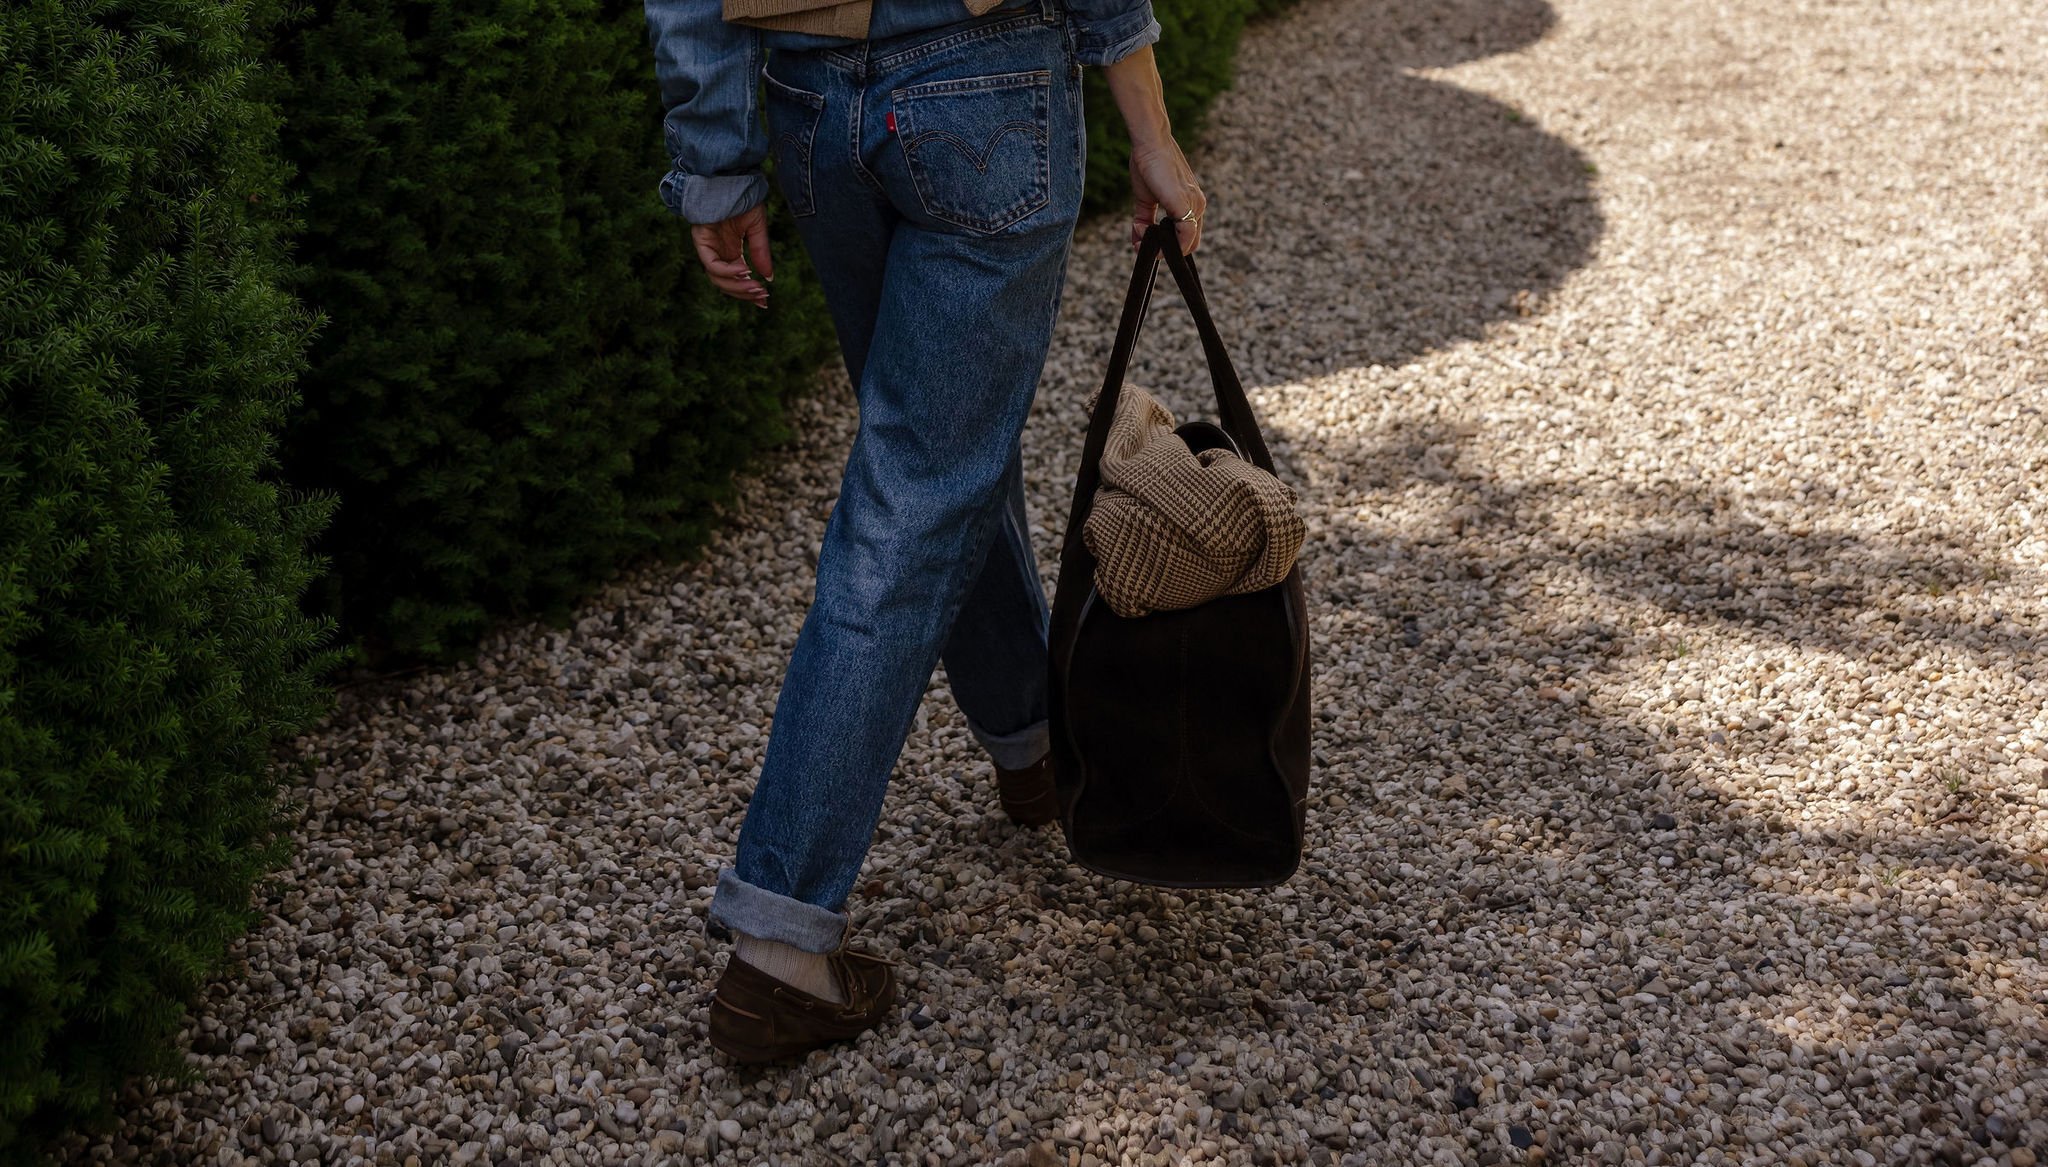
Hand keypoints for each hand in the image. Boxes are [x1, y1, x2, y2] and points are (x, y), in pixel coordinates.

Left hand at [691, 202, 772, 307]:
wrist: (730, 176)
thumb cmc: (742, 197)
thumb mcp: (757, 228)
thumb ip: (761, 252)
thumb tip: (768, 278)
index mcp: (730, 250)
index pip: (737, 278)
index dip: (749, 292)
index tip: (764, 301)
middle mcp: (718, 252)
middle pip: (725, 283)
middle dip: (744, 293)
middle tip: (762, 296)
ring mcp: (708, 247)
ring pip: (717, 278)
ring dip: (737, 286)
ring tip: (756, 286)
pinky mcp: (701, 240)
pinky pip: (712, 264)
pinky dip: (728, 271)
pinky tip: (745, 270)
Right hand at [1129, 133, 1205, 254]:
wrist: (1150, 143)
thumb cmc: (1149, 164)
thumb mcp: (1146, 198)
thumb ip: (1145, 220)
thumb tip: (1139, 238)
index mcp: (1191, 203)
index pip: (1187, 236)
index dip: (1168, 245)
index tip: (1145, 240)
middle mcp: (1198, 205)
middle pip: (1189, 244)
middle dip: (1165, 250)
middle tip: (1141, 240)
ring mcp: (1194, 205)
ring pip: (1188, 244)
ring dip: (1163, 248)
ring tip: (1141, 235)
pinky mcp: (1185, 205)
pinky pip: (1185, 236)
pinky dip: (1169, 245)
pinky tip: (1147, 235)